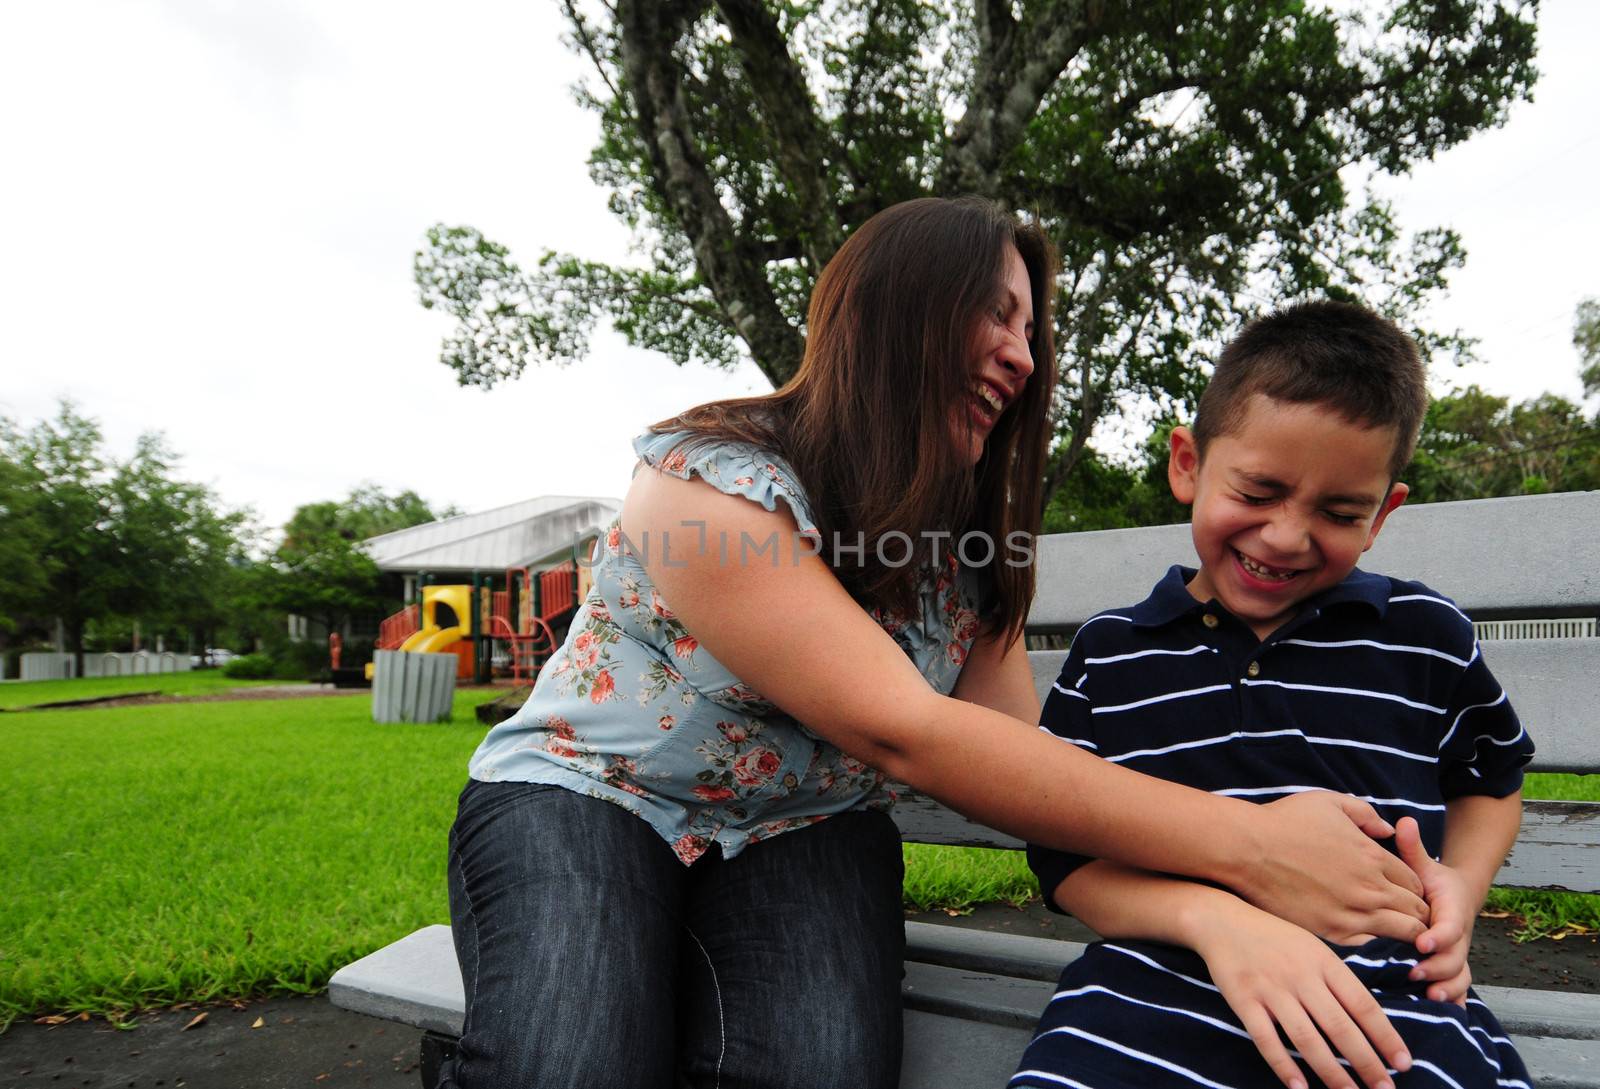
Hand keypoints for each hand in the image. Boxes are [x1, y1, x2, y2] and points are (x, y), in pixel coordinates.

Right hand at [1193, 898, 1411, 1088]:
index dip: (1385, 1037)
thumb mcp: (1312, 947)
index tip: (1403, 1063)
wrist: (1222, 921)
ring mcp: (1271, 990)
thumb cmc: (1274, 937)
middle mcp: (1300, 976)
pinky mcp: (1244, 1001)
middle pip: (1339, 1027)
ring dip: (1331, 1072)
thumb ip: (1336, 978)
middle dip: (1366, 1062)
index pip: (1363, 1005)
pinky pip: (1266, 1039)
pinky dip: (1283, 1066)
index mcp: (1323, 962)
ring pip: (1306, 1039)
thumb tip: (1368, 1018)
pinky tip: (1300, 1087)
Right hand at [1235, 793, 1426, 944]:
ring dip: (1402, 929)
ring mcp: (1351, 913)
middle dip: (1417, 910)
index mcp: (1373, 856)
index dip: (1415, 886)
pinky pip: (1367, 942)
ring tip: (1393, 925)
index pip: (1416, 881)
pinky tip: (1363, 927)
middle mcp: (1369, 889)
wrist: (1247, 849)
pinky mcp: (1329, 931)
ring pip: (1400, 931)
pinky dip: (1371, 936)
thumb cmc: (1284, 821)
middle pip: (1416, 909)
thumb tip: (1387, 830)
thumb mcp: (1329, 802)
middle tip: (1406, 910)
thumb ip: (1365, 813)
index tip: (1406, 888)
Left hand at [1395, 816, 1474, 1005]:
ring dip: (1447, 987)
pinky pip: (1457, 987)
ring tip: (1428, 996)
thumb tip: (1403, 821)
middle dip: (1438, 967)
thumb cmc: (1431, 881)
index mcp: (1452, 910)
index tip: (1421, 941)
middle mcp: (1458, 935)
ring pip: (1459, 975)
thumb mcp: (1423, 865)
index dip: (1438, 935)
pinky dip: (1453, 1000)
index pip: (1450, 925)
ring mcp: (1456, 953)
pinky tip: (1440, 1012)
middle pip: (1455, 956)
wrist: (1454, 895)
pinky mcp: (1452, 966)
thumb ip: (1413, 848)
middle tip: (1416, 973)